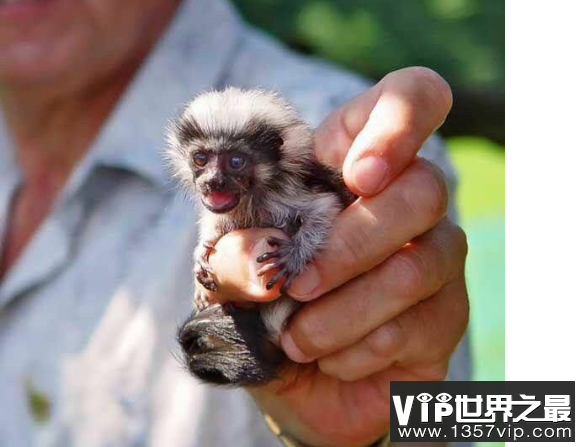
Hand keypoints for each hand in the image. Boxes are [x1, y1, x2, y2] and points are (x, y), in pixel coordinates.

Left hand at [205, 67, 468, 446]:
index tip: (357, 174)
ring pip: (418, 264)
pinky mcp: (447, 314)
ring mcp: (435, 257)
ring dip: (345, 312)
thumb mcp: (229, 280)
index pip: (408, 99)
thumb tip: (255, 256)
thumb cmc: (265, 311)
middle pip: (422, 189)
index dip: (398, 119)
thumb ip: (232, 259)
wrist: (297, 385)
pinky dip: (359, 348)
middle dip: (350, 247)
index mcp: (349, 167)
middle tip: (297, 287)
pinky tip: (331, 360)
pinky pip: (419, 323)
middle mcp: (405, 202)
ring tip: (298, 340)